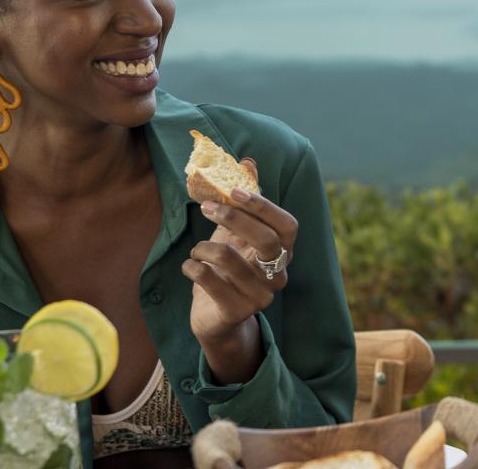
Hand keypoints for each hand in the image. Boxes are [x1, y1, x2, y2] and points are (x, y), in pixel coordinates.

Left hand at [183, 159, 296, 341]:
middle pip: (267, 241)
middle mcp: (278, 275)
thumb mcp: (234, 232)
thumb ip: (244, 200)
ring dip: (204, 247)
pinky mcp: (237, 312)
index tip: (234, 190)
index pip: (288, 226)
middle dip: (235, 219)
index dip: (264, 206)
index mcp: (282, 252)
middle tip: (207, 206)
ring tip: (195, 249)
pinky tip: (189, 266)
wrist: (213, 316)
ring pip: (232, 260)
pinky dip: (193, 267)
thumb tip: (248, 161)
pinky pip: (211, 282)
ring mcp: (260, 297)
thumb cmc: (226, 268)